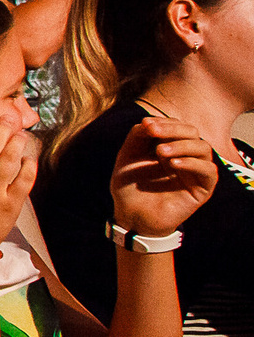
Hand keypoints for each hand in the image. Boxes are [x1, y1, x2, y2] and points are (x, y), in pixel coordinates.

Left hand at [108, 115, 217, 238]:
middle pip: (192, 133)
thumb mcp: (128, 156)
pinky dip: (193, 164)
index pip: (177, 126)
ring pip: (203, 148)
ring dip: (182, 145)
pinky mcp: (203, 189)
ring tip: (160, 151)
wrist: (131, 216)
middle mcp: (186, 157)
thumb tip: (149, 121)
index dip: (164, 122)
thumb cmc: (129, 187)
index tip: (146, 124)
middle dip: (173, 129)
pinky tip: (173, 164)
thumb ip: (137, 137)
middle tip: (154, 132)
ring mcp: (196, 172)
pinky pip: (208, 171)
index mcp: (171, 147)